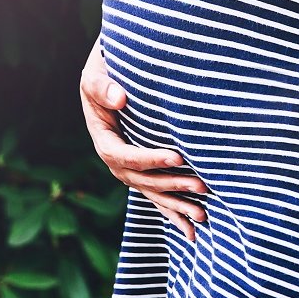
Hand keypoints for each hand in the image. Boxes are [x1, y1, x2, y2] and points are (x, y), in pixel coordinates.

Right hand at [80, 36, 208, 240]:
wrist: (112, 72)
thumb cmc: (105, 69)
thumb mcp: (96, 72)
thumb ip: (103, 86)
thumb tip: (119, 99)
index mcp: (103, 139)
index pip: (124, 156)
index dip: (150, 159)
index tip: (178, 156)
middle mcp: (114, 159)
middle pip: (141, 180)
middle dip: (172, 185)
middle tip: (201, 185)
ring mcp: (128, 169)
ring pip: (152, 192)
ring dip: (177, 205)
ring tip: (203, 215)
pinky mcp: (142, 170)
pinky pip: (156, 194)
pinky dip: (173, 210)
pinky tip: (191, 228)